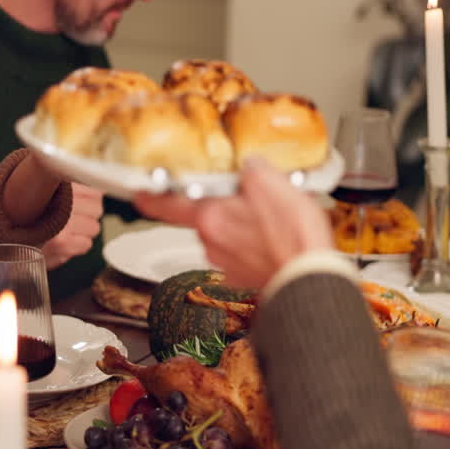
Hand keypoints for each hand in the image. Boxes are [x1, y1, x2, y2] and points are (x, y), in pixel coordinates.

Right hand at [41, 183, 102, 269]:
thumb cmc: (21, 207)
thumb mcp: (40, 187)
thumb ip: (64, 183)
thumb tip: (92, 180)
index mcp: (57, 185)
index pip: (94, 190)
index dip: (90, 196)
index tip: (82, 199)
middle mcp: (60, 202)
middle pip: (97, 208)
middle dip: (89, 213)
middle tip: (75, 215)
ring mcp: (62, 224)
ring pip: (94, 227)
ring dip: (84, 230)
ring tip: (68, 229)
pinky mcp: (61, 244)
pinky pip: (85, 244)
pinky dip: (78, 245)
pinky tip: (65, 242)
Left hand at [132, 159, 332, 288]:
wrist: (311, 281)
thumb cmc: (295, 239)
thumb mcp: (275, 185)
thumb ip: (253, 171)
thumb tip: (249, 167)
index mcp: (211, 218)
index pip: (167, 206)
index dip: (150, 198)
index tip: (138, 193)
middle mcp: (211, 243)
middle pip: (207, 216)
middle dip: (225, 206)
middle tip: (252, 198)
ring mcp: (227, 264)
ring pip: (227, 235)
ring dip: (243, 226)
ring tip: (274, 221)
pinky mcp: (244, 279)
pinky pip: (242, 254)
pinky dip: (255, 246)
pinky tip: (276, 241)